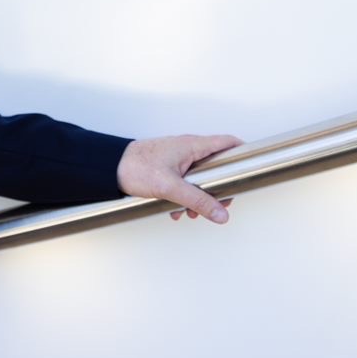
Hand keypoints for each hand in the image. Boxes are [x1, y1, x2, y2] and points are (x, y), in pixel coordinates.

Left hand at [115, 134, 242, 223]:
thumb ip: (197, 201)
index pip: (228, 143)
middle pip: (217, 165)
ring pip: (199, 177)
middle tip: (218, 205)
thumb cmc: (134, 167)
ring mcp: (176, 158)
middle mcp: (186, 149)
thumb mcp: (170, 187)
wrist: (106, 167)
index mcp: (192, 146)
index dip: (243, 154)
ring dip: (198, 196)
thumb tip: (220, 214)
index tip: (249, 170)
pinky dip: (183, 196)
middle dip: (218, 188)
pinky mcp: (166, 167)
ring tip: (190, 213)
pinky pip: (184, 181)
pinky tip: (174, 210)